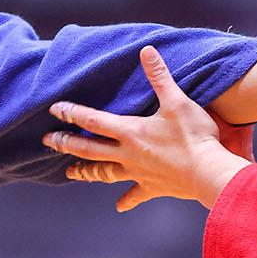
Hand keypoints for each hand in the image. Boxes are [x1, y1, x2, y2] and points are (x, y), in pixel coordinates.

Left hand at [44, 46, 251, 212]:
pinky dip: (126, 200)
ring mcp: (138, 173)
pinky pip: (135, 195)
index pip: (93, 120)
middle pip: (90, 149)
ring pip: (105, 172)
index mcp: (130, 132)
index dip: (72, 113)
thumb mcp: (177, 101)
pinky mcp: (152, 187)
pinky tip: (118, 206)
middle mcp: (128, 154)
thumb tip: (147, 50)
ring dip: (87, 172)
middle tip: (48, 141)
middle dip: (67, 143)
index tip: (54, 109)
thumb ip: (160, 76)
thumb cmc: (194, 137)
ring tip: (71, 173)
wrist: (208, 173)